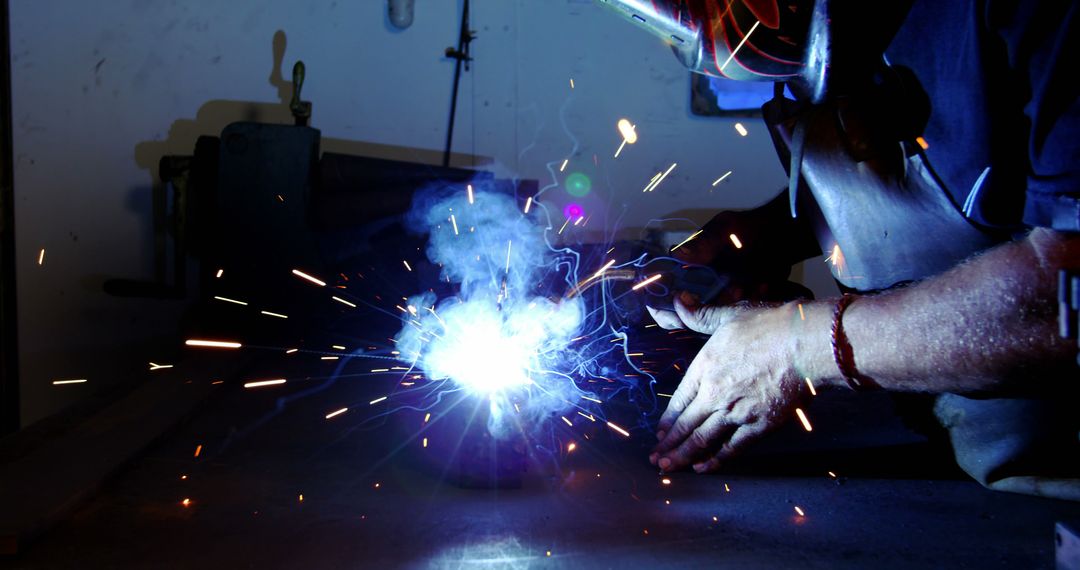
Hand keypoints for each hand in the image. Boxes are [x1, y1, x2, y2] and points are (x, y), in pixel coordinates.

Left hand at [649, 295, 806, 472]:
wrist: (802, 344)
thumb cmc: (768, 326)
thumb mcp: (729, 315)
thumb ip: (700, 315)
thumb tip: (678, 299)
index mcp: (704, 367)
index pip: (679, 399)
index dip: (668, 419)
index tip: (659, 433)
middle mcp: (714, 394)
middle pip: (686, 424)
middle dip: (668, 445)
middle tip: (654, 460)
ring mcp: (735, 412)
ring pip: (703, 440)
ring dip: (683, 456)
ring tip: (668, 468)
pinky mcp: (759, 426)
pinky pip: (732, 448)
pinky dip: (716, 460)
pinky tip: (703, 468)